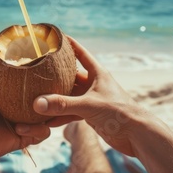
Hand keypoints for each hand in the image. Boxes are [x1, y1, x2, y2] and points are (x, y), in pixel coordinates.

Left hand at [0, 42, 50, 165]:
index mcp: (9, 96)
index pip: (30, 84)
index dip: (39, 77)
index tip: (47, 65)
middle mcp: (19, 109)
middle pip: (44, 99)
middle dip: (52, 94)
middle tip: (56, 85)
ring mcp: (24, 124)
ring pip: (47, 115)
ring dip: (44, 114)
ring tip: (34, 109)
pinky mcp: (26, 137)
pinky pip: (42, 133)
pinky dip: (36, 130)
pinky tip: (20, 128)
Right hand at [32, 37, 148, 156]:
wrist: (136, 135)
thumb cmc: (119, 112)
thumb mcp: (89, 105)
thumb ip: (63, 104)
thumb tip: (37, 103)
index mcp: (97, 73)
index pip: (80, 53)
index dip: (69, 44)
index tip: (55, 37)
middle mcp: (93, 84)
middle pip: (70, 75)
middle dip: (54, 74)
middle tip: (37, 69)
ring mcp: (91, 99)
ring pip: (69, 96)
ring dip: (55, 98)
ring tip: (36, 97)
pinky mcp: (91, 115)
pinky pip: (71, 112)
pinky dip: (60, 116)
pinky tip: (46, 120)